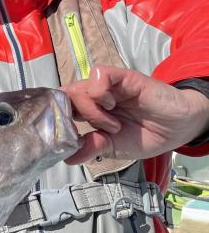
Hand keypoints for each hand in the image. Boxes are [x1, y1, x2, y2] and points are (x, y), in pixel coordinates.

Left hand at [61, 66, 208, 164]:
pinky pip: (100, 74)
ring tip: (111, 125)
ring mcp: (108, 86)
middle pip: (65, 96)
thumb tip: (68, 158)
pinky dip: (99, 92)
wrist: (178, 128)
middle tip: (88, 131)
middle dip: (69, 116)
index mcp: (90, 111)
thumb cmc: (147, 134)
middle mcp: (95, 96)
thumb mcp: (114, 147)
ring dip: (90, 111)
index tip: (58, 136)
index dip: (55, 117)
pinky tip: (112, 106)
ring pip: (79, 88)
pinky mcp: (124, 78)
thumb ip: (92, 148)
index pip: (62, 106)